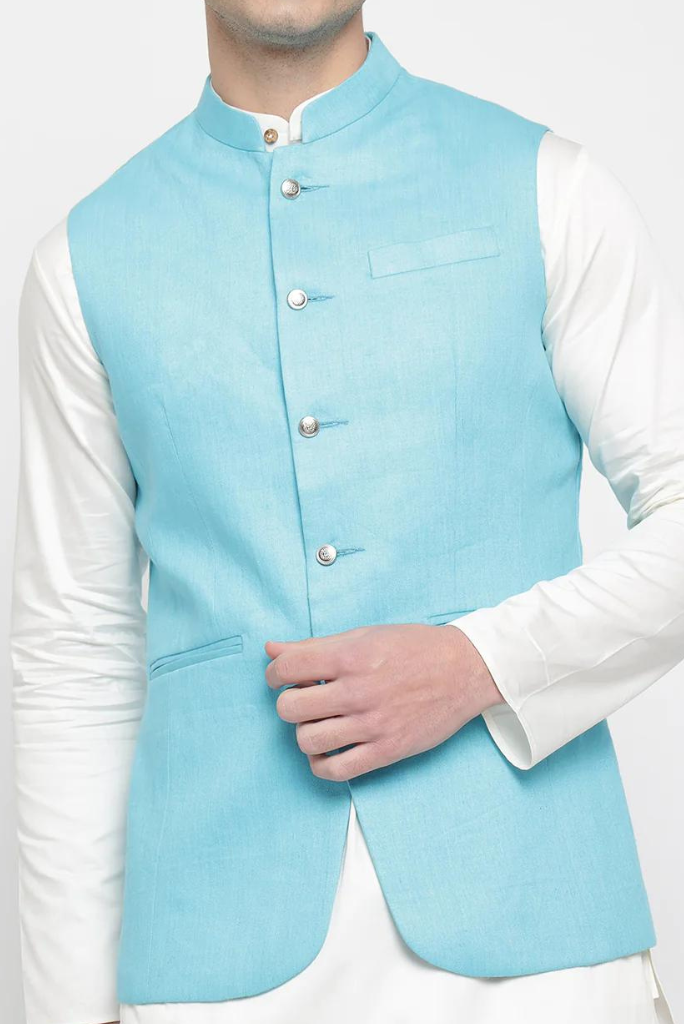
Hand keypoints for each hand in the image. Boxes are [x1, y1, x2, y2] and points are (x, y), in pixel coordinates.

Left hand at [264, 623, 504, 780]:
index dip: (275, 673)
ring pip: (307, 740)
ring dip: (305, 731)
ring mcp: (372, 725)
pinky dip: (321, 764)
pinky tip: (326, 749)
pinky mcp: (386, 751)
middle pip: (290, 708)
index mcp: (350, 657)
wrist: (464, 669)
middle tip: (305, 698)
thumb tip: (271, 648)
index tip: (282, 677)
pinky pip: (336, 771)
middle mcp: (358, 692)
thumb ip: (314, 645)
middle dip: (289, 702)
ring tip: (319, 722)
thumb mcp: (363, 636)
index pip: (286, 668)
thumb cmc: (413, 648)